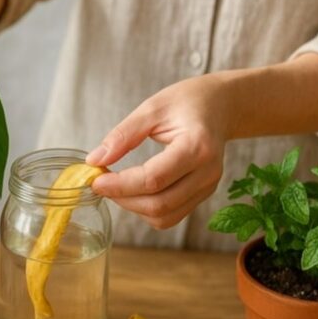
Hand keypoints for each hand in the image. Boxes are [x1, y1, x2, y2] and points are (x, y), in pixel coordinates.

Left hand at [86, 76, 228, 229]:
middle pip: (159, 204)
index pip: (153, 179)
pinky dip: (148, 209)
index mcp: (197, 147)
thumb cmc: (189, 102)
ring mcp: (208, 187)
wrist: (222, 106)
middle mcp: (207, 173)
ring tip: (116, 186)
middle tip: (101, 183)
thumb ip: (123, 135)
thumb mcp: (152, 108)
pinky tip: (134, 190)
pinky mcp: (203, 194)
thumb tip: (95, 161)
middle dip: (123, 199)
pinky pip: (172, 215)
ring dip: (133, 208)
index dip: (120, 185)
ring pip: (164, 216)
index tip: (95, 180)